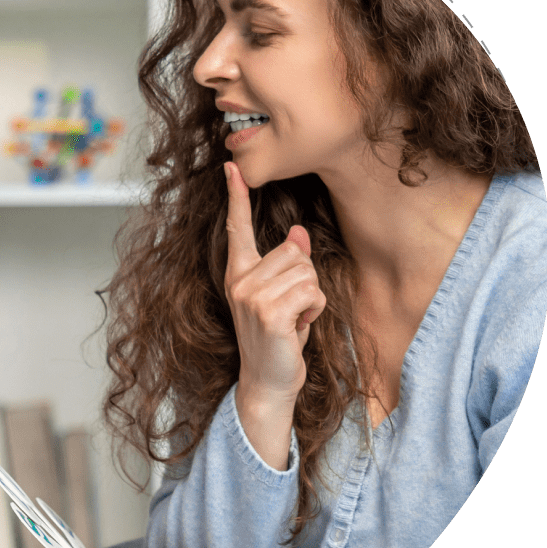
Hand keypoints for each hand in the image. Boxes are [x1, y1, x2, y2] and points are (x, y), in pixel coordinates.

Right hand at [224, 162, 325, 465]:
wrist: (269, 380)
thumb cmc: (278, 338)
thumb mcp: (284, 296)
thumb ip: (289, 263)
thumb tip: (299, 233)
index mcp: (239, 273)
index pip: (237, 228)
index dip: (236, 197)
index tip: (231, 167)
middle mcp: (239, 281)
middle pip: (294, 251)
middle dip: (306, 277)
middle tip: (293, 308)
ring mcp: (250, 296)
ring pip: (306, 271)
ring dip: (312, 297)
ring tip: (295, 319)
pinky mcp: (268, 312)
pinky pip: (310, 291)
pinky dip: (315, 310)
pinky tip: (299, 327)